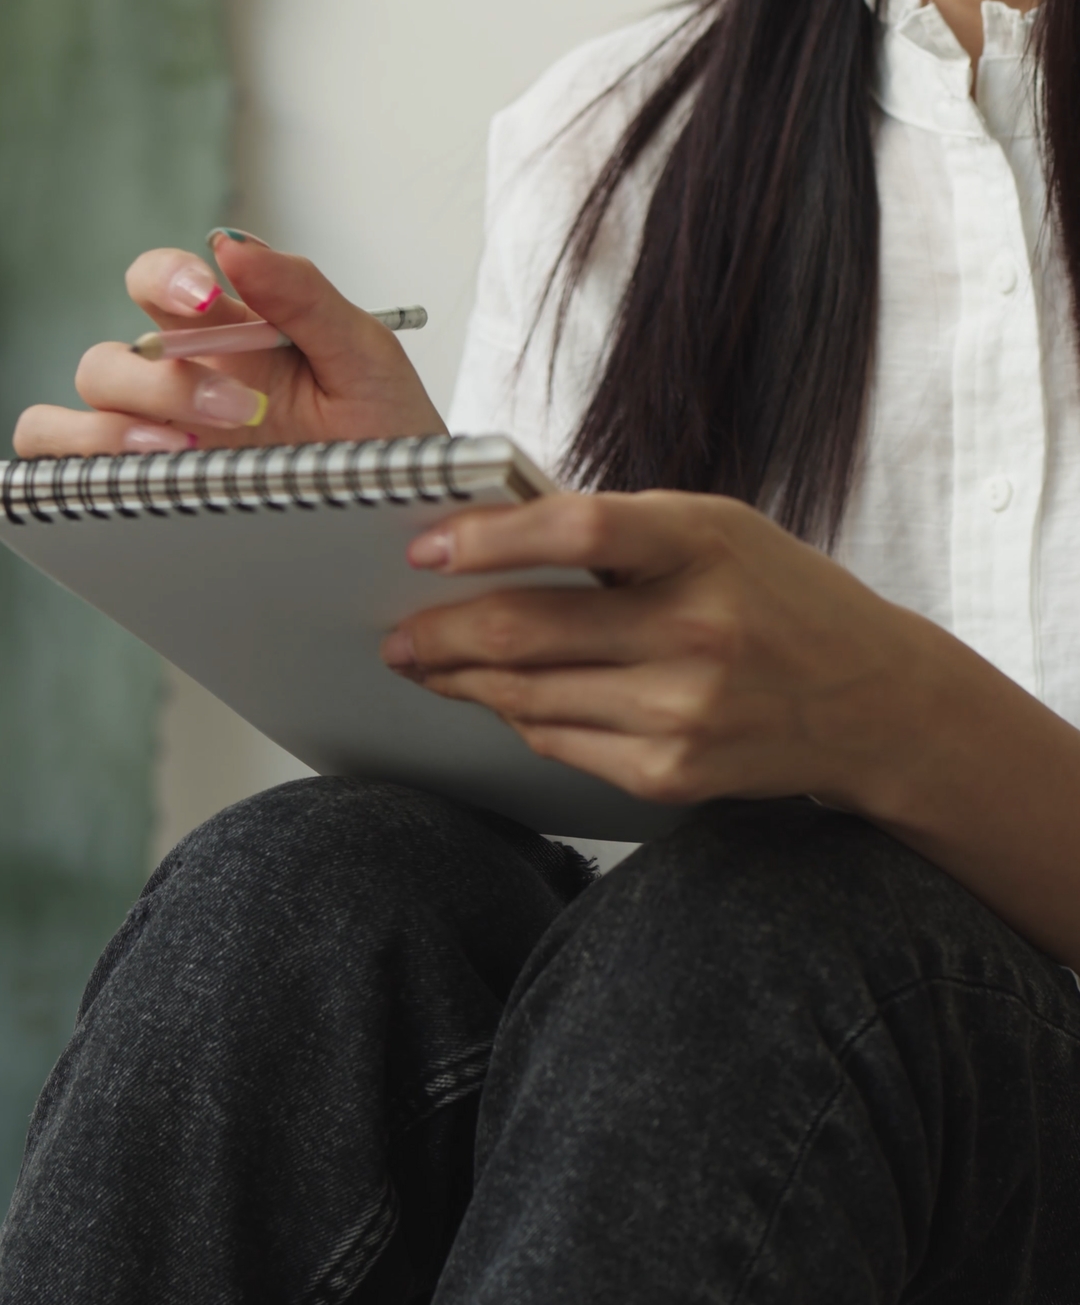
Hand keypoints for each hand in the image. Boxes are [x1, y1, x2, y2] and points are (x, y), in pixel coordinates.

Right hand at [13, 232, 445, 455]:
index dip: (164, 279)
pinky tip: (155, 480)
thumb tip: (235, 246)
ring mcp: (165, 439)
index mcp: (227, 333)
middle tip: (242, 411)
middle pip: (111, 358)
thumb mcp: (364, 355)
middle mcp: (183, 381)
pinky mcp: (159, 492)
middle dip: (163, 381)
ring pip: (83, 411)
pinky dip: (83, 470)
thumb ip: (304, 295)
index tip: (208, 299)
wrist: (409, 509)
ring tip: (189, 453)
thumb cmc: (387, 430)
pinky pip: (75, 475)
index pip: (159, 282)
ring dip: (119, 426)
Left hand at [381, 489, 938, 813]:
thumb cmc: (782, 599)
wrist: (874, 701)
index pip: (581, 532)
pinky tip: (502, 698)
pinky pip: (559, 743)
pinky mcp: (672, 774)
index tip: (426, 546)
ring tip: (428, 662)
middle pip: (529, 631)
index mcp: (707, 544)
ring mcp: (684, 711)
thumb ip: (619, 531)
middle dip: (440, 632)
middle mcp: (698, 630)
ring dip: (464, 680)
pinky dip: (519, 717)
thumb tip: (488, 536)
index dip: (490, 538)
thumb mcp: (718, 531)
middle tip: (398, 631)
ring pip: (528, 696)